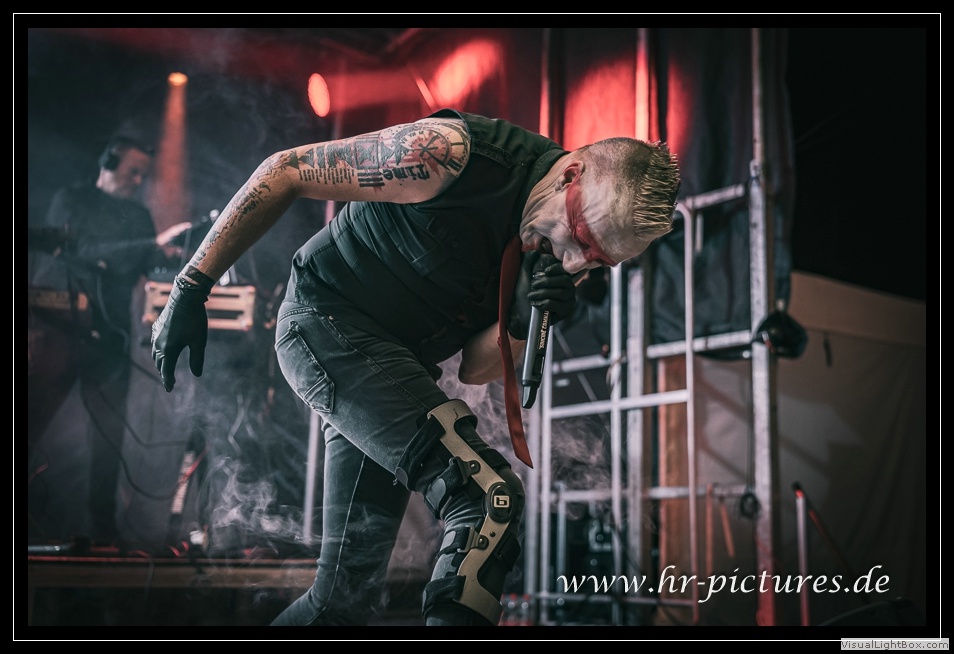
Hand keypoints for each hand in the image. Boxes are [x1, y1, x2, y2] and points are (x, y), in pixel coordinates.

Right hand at [151, 276, 209, 391]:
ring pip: (155, 353)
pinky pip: (154, 343)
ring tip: (166, 367)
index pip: (167, 370)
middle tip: (169, 381)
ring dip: (160, 362)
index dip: (168, 381)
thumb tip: (197, 375)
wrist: (184, 297)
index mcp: (169, 350)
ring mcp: (156, 334)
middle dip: (164, 372)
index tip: (170, 389)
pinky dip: (158, 351)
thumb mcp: (199, 341)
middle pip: (159, 363)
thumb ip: (197, 359)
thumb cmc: (194, 319)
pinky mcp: (156, 327)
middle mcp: (159, 344)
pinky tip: (163, 350)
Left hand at [507, 251, 577, 338]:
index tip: (544, 271)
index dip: (557, 269)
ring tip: (531, 296)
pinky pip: (558, 305)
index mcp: (560, 279)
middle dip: (547, 282)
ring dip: (544, 293)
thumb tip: (534, 252)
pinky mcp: (565, 312)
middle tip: (534, 285)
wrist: (519, 315)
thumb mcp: (525, 277)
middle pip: (564, 281)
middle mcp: (568, 289)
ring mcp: (568, 301)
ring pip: (561, 293)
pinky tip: (536, 304)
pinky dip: (546, 303)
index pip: (565, 271)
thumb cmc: (523, 296)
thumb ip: (529, 263)